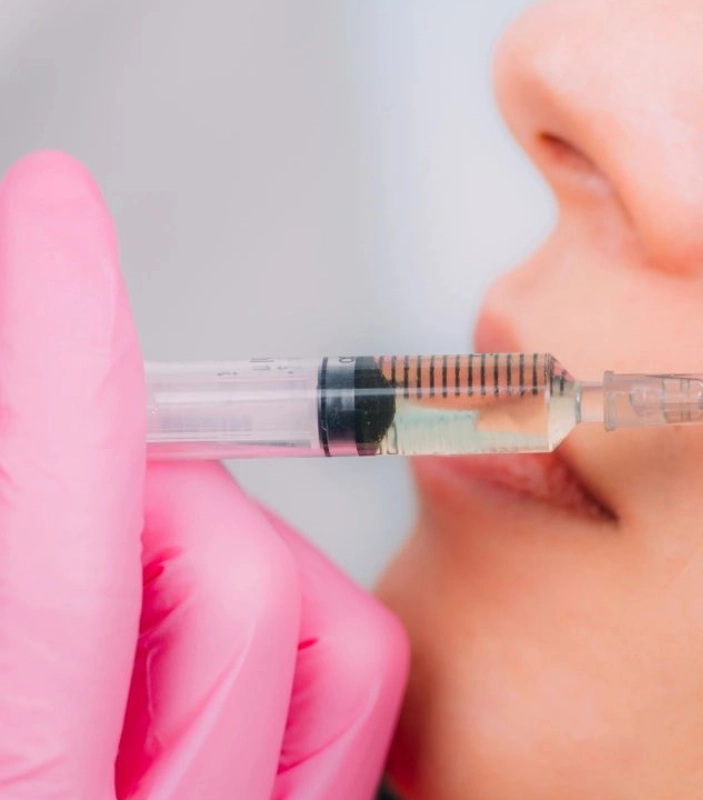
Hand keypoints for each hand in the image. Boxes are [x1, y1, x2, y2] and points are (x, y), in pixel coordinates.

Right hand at [0, 152, 408, 799]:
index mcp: (23, 788)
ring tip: (125, 580)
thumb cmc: (16, 748)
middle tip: (77, 463)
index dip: (53, 365)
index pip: (43, 562)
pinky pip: (355, 695)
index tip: (55, 224)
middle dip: (140, 479)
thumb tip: (65, 425)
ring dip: (220, 549)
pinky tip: (198, 640)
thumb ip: (15, 540)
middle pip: (220, 573)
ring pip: (316, 621)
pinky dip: (289, 625)